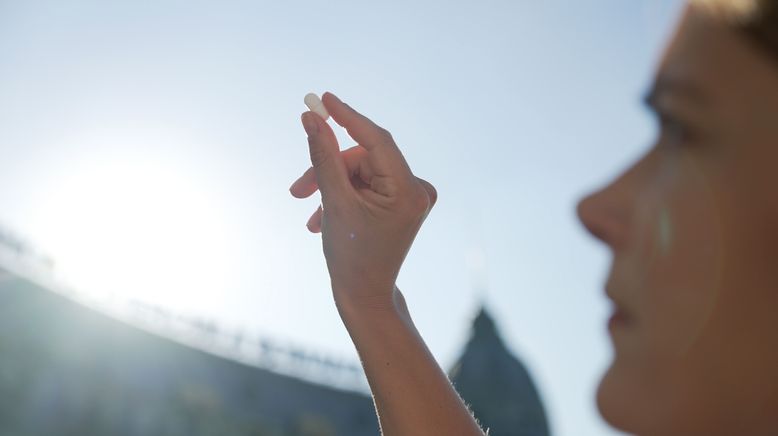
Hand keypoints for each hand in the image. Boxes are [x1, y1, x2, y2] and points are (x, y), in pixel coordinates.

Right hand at [289, 92, 436, 308]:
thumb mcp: (334, 202)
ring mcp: (411, 197)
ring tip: (310, 214)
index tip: (323, 98)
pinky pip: (367, 185)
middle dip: (328, 171)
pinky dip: (344, 196)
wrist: (364, 296)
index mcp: (409, 191)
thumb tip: (311, 118)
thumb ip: (323, 156)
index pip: (377, 139)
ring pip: (361, 172)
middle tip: (297, 189)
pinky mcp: (401, 202)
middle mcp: (418, 190)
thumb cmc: (351, 256)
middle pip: (364, 158)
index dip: (348, 117)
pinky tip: (322, 220)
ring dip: (331, 188)